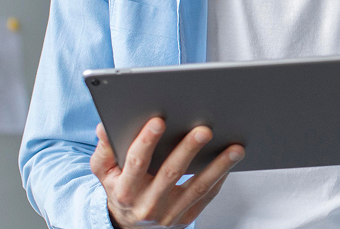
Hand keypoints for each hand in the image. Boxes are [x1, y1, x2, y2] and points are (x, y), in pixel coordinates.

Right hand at [90, 118, 243, 228]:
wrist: (129, 224)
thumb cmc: (120, 187)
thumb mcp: (105, 171)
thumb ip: (105, 148)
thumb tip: (104, 125)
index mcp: (125, 190)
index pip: (136, 163)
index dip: (146, 141)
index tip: (159, 120)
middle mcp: (147, 204)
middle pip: (170, 173)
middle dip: (188, 149)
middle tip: (204, 129)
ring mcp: (169, 214)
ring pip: (197, 187)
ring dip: (219, 166)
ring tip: (235, 148)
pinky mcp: (186, 218)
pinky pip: (206, 196)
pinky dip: (220, 177)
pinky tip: (232, 160)